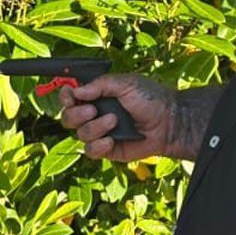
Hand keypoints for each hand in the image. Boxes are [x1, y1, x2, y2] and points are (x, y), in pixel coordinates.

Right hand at [58, 75, 217, 162]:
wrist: (169, 122)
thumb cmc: (151, 99)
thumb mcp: (127, 83)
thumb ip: (100, 84)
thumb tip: (78, 91)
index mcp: (97, 95)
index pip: (71, 96)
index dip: (66, 96)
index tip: (71, 95)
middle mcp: (95, 114)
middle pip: (68, 117)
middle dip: (76, 114)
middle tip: (93, 110)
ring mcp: (99, 133)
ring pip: (79, 133)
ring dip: (94, 127)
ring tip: (114, 121)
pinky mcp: (106, 150)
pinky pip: (90, 151)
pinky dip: (98, 145)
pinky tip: (111, 140)